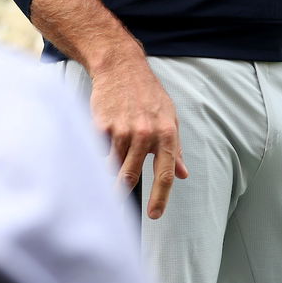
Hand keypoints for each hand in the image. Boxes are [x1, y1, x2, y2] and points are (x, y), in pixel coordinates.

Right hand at [87, 57, 188, 218]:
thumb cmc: (148, 94)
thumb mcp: (170, 118)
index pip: (164, 174)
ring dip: (111, 172)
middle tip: (119, 201)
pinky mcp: (101, 126)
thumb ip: (176, 149)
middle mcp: (145, 134)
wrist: (121, 67)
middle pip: (132, 176)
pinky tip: (100, 145)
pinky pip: (98, 152)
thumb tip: (183, 174)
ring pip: (113, 167)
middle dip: (125, 191)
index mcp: (166, 134)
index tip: (154, 215)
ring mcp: (122, 130)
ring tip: (111, 164)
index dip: (159, 198)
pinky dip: (99, 155)